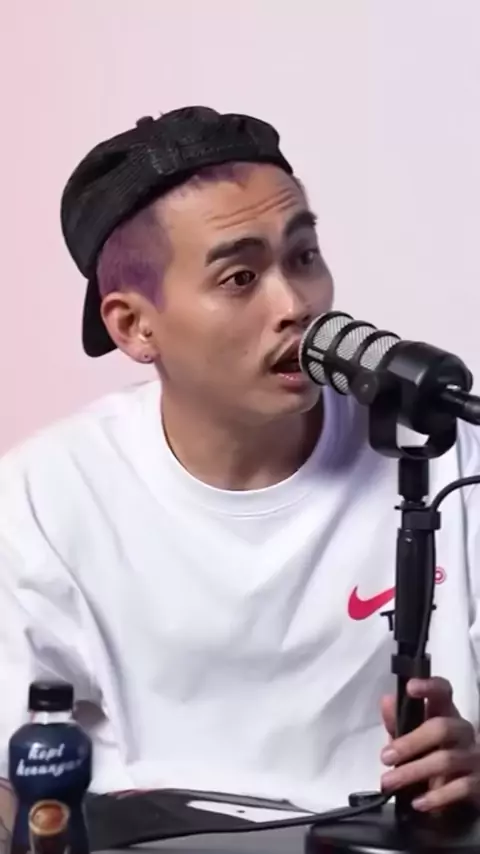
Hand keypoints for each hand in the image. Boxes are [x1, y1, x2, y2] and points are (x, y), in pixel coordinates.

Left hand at [380, 677, 479, 812]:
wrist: (465, 788)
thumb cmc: (432, 754)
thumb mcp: (412, 738)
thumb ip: (398, 721)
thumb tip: (386, 701)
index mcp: (446, 713)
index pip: (443, 692)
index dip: (429, 686)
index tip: (411, 687)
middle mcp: (462, 730)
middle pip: (441, 728)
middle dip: (410, 743)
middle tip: (385, 757)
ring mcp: (473, 756)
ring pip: (446, 760)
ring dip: (413, 772)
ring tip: (389, 783)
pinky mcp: (478, 783)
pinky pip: (460, 788)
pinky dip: (436, 796)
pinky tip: (418, 802)